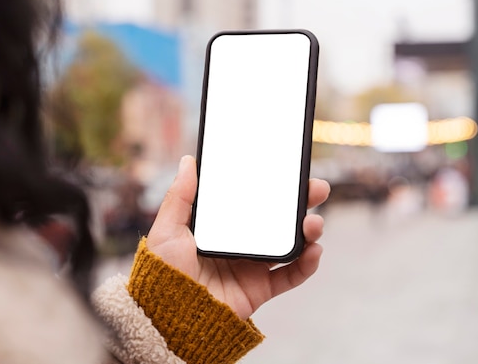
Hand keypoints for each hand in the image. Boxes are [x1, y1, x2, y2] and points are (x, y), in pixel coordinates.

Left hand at [146, 155, 329, 319]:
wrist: (169, 317)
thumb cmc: (162, 274)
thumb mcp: (167, 229)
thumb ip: (180, 196)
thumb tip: (189, 161)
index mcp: (220, 226)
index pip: (252, 200)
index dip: (272, 185)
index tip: (288, 168)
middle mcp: (239, 243)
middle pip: (277, 218)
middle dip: (300, 202)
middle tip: (316, 188)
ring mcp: (252, 265)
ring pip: (289, 243)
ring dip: (308, 231)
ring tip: (313, 222)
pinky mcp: (260, 288)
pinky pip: (291, 276)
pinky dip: (307, 264)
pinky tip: (314, 250)